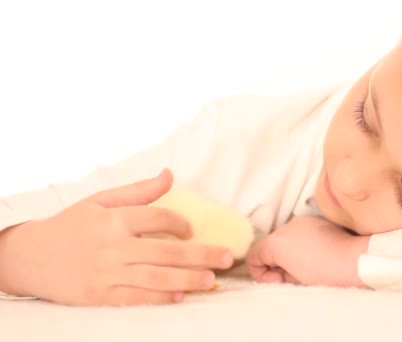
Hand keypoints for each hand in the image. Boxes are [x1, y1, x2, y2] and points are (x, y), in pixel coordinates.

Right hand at [0, 169, 233, 305]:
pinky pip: (136, 299)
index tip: (192, 230)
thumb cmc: (70, 225)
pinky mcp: (99, 297)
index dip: (181, 224)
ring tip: (212, 279)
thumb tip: (171, 173)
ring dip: (188, 279)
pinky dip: (161, 299)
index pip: (158, 218)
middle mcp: (112, 246)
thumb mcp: (100, 201)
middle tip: (227, 257)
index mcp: (114, 219)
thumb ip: (138, 190)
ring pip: (156, 278)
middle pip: (166, 251)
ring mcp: (106, 274)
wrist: (30, 257)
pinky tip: (181, 296)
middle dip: (201, 254)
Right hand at [246, 215, 369, 287]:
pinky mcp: (314, 220)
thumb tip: (278, 268)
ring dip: (290, 251)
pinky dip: (302, 242)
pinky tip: (317, 252)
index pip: (254, 257)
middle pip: (269, 246)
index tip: (281, 280)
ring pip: (285, 238)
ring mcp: (300, 221)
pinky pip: (299, 232)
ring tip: (307, 264)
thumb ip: (277, 270)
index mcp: (275, 242)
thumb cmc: (322, 273)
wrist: (351, 260)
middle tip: (294, 275)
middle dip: (277, 262)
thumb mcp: (293, 277)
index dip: (263, 274)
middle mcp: (285, 227)